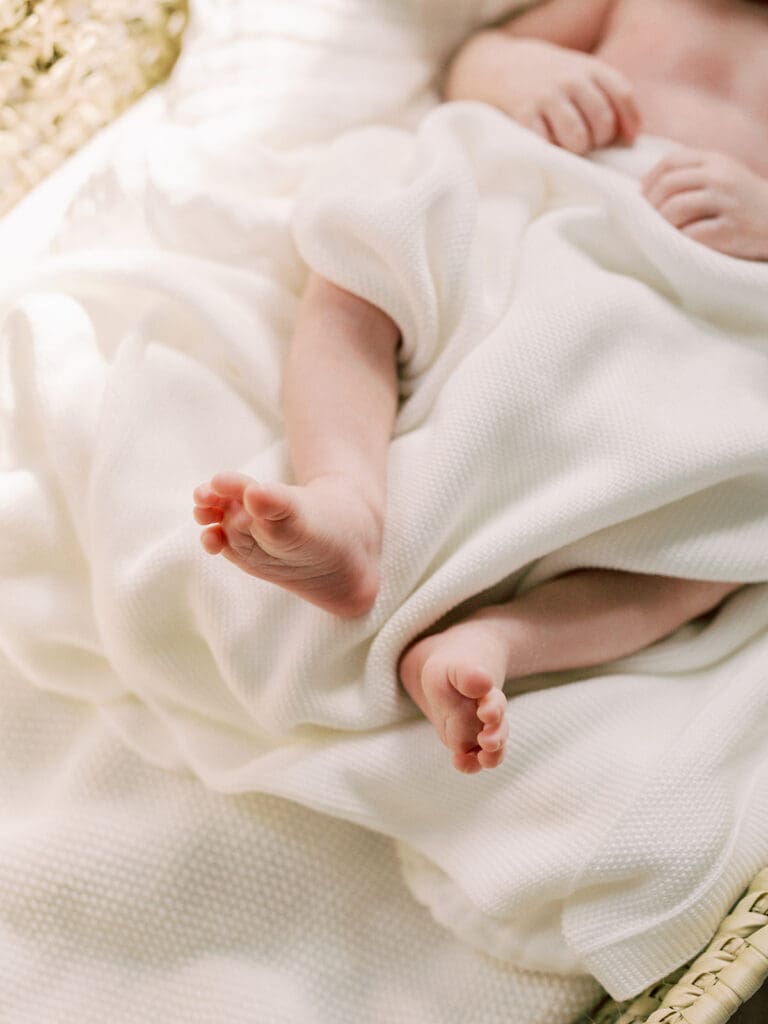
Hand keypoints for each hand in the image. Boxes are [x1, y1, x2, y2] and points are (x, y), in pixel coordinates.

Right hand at [493, 39, 640, 154]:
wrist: (501, 64)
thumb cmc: (550, 80)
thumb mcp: (580, 74)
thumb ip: (605, 96)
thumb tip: (630, 137)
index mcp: (590, 69)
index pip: (622, 95)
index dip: (629, 122)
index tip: (628, 140)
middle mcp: (571, 80)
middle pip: (602, 122)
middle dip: (599, 140)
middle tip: (588, 142)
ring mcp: (547, 96)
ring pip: (577, 138)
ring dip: (577, 150)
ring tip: (569, 147)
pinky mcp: (524, 113)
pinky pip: (547, 144)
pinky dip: (551, 152)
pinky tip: (549, 147)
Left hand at [642, 148, 767, 259]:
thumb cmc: (744, 203)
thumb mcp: (723, 177)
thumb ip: (691, 174)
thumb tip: (643, 186)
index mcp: (717, 161)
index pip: (670, 162)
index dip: (649, 181)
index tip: (642, 199)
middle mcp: (721, 177)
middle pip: (668, 185)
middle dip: (650, 206)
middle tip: (646, 222)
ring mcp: (728, 203)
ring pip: (675, 209)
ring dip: (661, 226)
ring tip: (662, 235)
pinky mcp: (731, 230)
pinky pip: (691, 235)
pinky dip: (678, 242)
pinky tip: (678, 246)